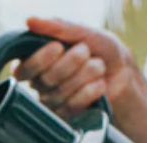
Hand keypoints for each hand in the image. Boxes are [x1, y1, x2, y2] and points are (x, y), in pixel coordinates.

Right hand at [13, 17, 141, 119]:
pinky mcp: (64, 117)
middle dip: (72, 62)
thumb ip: (56, 27)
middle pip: (46, 79)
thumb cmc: (99, 48)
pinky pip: (70, 108)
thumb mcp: (81, 32)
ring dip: (86, 75)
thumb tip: (29, 21)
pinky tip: (99, 85)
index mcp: (36, 62)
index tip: (58, 47)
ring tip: (98, 67)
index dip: (40, 59)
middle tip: (85, 52)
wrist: (121, 71)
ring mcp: (51, 102)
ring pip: (60, 94)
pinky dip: (89, 92)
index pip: (24, 68)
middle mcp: (39, 83)